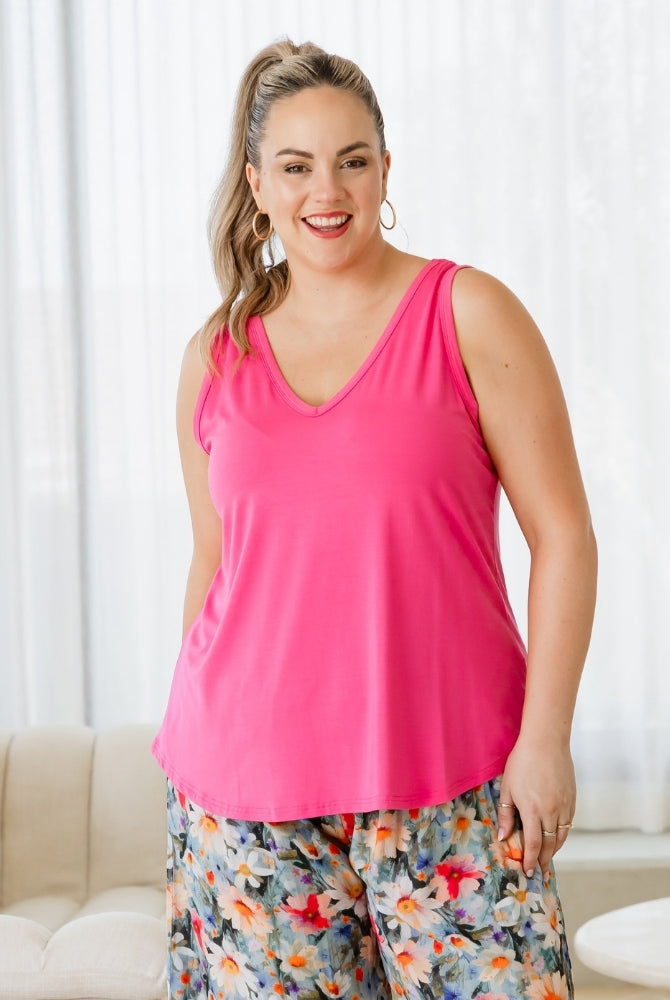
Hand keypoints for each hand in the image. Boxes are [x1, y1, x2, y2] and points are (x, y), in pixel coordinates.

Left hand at [496, 737, 575, 878]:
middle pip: (549, 845)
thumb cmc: (522, 762)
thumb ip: (506, 815)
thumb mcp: (507, 788)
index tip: (528, 871)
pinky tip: (555, 837)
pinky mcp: (572, 799)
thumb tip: (504, 837)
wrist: (546, 741)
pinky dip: (562, 835)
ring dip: (553, 850)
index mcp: (533, 810)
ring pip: (561, 836)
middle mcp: (552, 812)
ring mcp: (565, 806)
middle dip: (543, 860)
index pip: (533, 844)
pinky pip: (569, 824)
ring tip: (546, 857)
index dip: (530, 860)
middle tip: (538, 871)